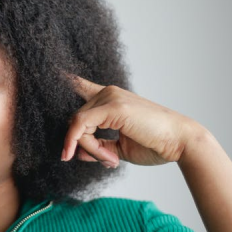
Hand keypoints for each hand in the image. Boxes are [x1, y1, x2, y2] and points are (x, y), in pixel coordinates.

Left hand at [62, 76, 202, 167]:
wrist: (180, 144)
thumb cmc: (153, 144)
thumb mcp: (117, 148)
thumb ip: (96, 147)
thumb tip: (74, 153)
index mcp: (110, 98)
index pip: (80, 85)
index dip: (65, 80)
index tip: (51, 71)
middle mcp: (107, 93)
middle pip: (75, 120)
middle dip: (83, 145)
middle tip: (108, 161)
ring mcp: (110, 97)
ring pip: (76, 124)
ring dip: (89, 148)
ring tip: (112, 160)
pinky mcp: (112, 106)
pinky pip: (81, 126)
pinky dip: (87, 144)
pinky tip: (107, 157)